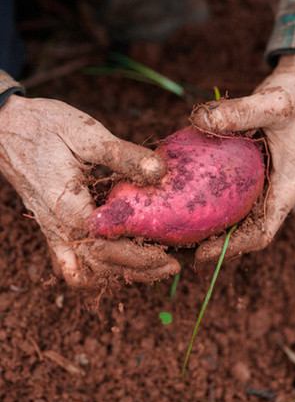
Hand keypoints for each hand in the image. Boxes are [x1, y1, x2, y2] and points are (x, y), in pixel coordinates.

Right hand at [0, 95, 179, 287]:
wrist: (5, 128)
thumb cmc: (45, 127)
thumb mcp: (86, 133)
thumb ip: (123, 154)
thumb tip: (160, 172)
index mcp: (66, 204)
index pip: (105, 245)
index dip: (140, 255)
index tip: (170, 254)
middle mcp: (57, 226)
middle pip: (99, 265)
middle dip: (138, 270)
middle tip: (171, 266)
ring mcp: (53, 231)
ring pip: (85, 271)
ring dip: (120, 273)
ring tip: (153, 268)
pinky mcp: (53, 229)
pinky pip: (72, 264)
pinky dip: (96, 271)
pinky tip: (121, 263)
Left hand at [191, 54, 294, 261]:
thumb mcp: (273, 102)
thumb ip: (239, 111)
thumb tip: (199, 120)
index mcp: (287, 188)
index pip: (262, 233)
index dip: (233, 249)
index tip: (200, 256)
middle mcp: (277, 192)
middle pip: (246, 232)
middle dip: (216, 245)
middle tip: (179, 247)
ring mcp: (266, 184)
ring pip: (239, 216)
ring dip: (212, 227)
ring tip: (178, 232)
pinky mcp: (256, 172)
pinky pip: (234, 195)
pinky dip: (213, 202)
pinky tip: (186, 197)